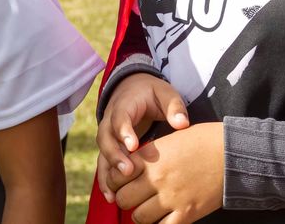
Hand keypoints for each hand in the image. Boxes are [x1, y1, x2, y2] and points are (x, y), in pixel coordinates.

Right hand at [96, 73, 189, 200]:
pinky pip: (103, 162)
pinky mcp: (110, 146)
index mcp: (124, 105)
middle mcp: (110, 119)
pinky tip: (110, 197)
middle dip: (114, 155)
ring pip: (102, 152)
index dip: (124, 131)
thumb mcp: (166, 94)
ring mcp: (108, 133)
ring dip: (107, 172)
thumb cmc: (152, 93)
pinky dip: (105, 179)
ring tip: (114, 193)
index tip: (133, 146)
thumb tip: (181, 123)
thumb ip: (174, 106)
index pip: (120, 118)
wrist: (132, 88)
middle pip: (105, 137)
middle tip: (128, 172)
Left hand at [114, 123, 223, 223]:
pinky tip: (163, 218)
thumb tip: (128, 170)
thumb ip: (145, 158)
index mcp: (147, 158)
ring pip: (139, 217)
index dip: (114, 182)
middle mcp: (155, 178)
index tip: (120, 183)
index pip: (114, 176)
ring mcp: (171, 197)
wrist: (229, 152)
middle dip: (125, 199)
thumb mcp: (165, 142)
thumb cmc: (198, 142)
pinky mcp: (187, 212)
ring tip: (147, 209)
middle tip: (133, 198)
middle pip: (123, 199)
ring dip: (140, 214)